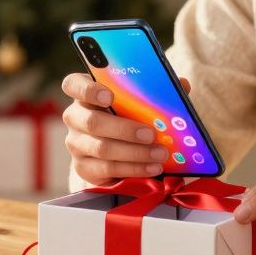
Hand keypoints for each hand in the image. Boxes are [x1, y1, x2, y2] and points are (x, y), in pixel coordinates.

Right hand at [60, 72, 191, 184]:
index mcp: (84, 93)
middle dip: (124, 128)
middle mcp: (75, 117)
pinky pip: (108, 169)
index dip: (88, 90)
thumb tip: (181, 85)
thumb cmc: (127, 116)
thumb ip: (155, 90)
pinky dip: (134, 169)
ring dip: (135, 152)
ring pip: (102, 149)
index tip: (109, 96)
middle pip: (92, 122)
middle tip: (151, 133)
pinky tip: (152, 167)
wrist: (116, 149)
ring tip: (160, 153)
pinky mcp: (83, 167)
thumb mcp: (137, 101)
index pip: (73, 85)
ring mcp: (76, 143)